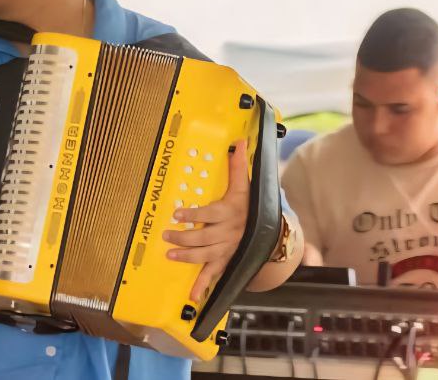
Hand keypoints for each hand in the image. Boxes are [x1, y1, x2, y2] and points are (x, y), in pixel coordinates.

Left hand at [164, 139, 249, 300]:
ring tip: (170, 255)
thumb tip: (237, 142)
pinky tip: (192, 295)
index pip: (209, 214)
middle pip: (204, 237)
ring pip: (205, 255)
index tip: (177, 214)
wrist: (270, 232)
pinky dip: (202, 285)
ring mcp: (226, 249)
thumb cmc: (252, 206)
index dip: (193, 215)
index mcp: (229, 213)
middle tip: (167, 236)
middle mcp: (228, 233)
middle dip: (184, 237)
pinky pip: (213, 274)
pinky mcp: (225, 261)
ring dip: (187, 256)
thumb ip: (238, 166)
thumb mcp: (245, 186)